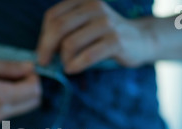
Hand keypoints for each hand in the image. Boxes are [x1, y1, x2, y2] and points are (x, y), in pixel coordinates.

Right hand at [0, 56, 40, 128]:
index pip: (34, 92)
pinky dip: (6, 102)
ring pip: (20, 109)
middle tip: (15, 73)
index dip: (34, 78)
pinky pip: (6, 113)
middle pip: (32, 103)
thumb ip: (9, 67)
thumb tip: (32, 68)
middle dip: (30, 87)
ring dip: (18, 95)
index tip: (25, 68)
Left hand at [37, 0, 154, 72]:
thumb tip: (41, 51)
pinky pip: (87, 55)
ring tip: (68, 65)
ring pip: (70, 43)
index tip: (42, 54)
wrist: (140, 39)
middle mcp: (94, 7)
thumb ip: (65, 31)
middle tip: (44, 63)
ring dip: (64, 59)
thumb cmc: (105, 36)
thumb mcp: (84, 25)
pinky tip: (72, 70)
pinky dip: (75, 65)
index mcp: (83, 0)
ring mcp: (106, 22)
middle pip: (58, 28)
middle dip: (46, 48)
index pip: (52, 17)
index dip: (43, 38)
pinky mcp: (116, 40)